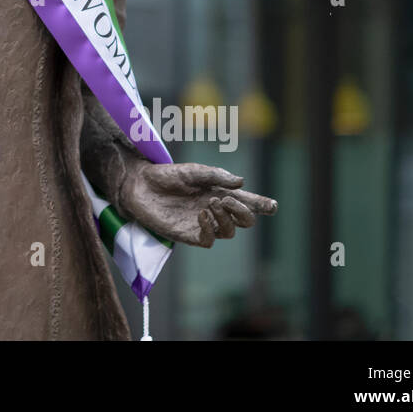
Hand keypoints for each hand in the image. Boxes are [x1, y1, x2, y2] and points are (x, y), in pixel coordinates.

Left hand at [119, 162, 276, 247]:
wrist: (139, 183)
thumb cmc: (166, 175)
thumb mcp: (193, 170)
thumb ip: (217, 175)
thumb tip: (241, 182)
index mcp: (220, 193)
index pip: (247, 202)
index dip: (262, 205)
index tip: (272, 206)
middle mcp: (215, 210)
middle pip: (244, 221)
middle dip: (245, 213)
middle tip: (228, 199)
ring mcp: (203, 224)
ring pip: (229, 232)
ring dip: (226, 218)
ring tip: (212, 203)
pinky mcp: (187, 234)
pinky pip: (209, 241)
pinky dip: (210, 229)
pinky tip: (202, 214)